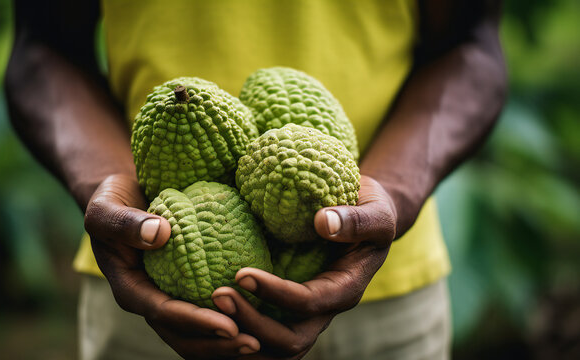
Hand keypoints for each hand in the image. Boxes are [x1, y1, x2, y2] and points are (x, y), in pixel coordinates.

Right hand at [84, 174, 259, 358]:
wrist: (124, 195)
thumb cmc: (112, 199)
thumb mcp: (106, 208)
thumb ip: (125, 223)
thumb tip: (160, 234)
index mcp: (130, 288)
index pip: (164, 313)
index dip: (196, 322)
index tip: (228, 326)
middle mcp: (150, 299)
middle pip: (182, 335)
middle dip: (216, 344)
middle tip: (252, 343)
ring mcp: (168, 296)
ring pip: (195, 333)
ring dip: (225, 342)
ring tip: (258, 342)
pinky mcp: (185, 287)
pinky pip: (208, 310)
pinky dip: (230, 319)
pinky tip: (258, 321)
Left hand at [211, 175, 395, 358]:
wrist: (362, 215)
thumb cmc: (369, 207)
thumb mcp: (375, 209)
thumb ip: (356, 220)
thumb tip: (323, 222)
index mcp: (346, 289)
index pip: (309, 302)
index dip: (275, 293)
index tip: (241, 273)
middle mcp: (325, 309)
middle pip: (289, 340)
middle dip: (252, 324)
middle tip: (216, 295)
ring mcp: (305, 314)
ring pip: (273, 349)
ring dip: (240, 336)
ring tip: (208, 308)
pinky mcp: (287, 309)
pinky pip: (261, 336)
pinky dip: (237, 332)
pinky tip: (208, 313)